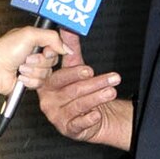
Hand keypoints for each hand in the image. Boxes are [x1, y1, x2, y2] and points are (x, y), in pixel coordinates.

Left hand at [0, 25, 64, 101]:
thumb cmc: (4, 52)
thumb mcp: (30, 35)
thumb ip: (52, 37)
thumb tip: (66, 47)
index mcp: (33, 39)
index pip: (54, 45)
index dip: (52, 50)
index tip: (45, 50)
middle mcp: (33, 53)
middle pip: (52, 60)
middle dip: (39, 61)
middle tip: (27, 58)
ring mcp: (31, 68)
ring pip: (47, 73)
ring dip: (33, 71)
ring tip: (20, 67)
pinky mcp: (29, 81)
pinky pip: (40, 83)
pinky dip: (30, 80)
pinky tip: (19, 76)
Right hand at [36, 29, 132, 147]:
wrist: (90, 116)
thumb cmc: (79, 91)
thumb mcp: (75, 68)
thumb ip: (70, 49)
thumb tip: (67, 28)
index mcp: (47, 85)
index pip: (59, 77)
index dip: (74, 73)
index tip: (89, 69)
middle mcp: (49, 101)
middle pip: (72, 90)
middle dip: (94, 84)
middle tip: (112, 78)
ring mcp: (57, 116)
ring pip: (78, 105)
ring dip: (97, 97)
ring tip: (111, 91)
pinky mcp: (68, 129)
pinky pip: (79, 124)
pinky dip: (89, 119)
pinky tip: (97, 114)